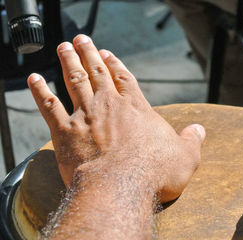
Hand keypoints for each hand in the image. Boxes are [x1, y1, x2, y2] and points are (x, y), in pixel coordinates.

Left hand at [27, 34, 204, 201]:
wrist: (121, 187)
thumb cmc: (155, 173)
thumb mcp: (186, 157)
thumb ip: (192, 140)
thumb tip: (200, 129)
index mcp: (136, 109)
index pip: (125, 79)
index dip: (116, 65)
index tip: (108, 54)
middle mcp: (109, 106)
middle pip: (97, 72)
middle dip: (89, 54)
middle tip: (81, 40)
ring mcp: (85, 116)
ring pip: (74, 80)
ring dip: (68, 62)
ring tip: (64, 47)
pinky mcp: (65, 132)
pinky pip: (48, 105)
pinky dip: (39, 90)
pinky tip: (34, 78)